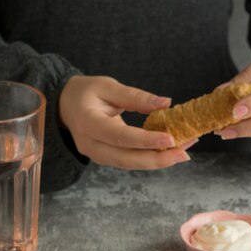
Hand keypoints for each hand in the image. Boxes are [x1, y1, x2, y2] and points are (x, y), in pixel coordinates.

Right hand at [59, 75, 196, 169]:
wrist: (66, 107)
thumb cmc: (87, 93)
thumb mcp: (108, 86)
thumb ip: (135, 97)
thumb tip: (166, 103)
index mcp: (88, 123)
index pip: (120, 136)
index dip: (146, 140)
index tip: (170, 138)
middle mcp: (91, 146)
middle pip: (127, 159)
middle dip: (158, 158)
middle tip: (184, 152)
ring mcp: (97, 156)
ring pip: (130, 164)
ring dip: (158, 161)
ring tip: (183, 152)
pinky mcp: (106, 159)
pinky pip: (130, 162)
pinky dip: (151, 158)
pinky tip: (170, 153)